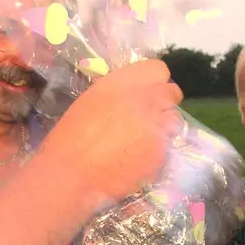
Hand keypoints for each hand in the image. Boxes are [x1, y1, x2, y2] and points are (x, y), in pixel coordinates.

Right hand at [40, 60, 182, 203]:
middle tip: (148, 119)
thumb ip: (119, 94)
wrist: (70, 174)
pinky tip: (136, 161)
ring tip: (142, 142)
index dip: (154, 83)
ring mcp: (156, 126)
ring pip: (174, 121)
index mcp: (122, 82)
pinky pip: (167, 147)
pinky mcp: (161, 152)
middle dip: (163, 104)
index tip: (147, 94)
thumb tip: (134, 98)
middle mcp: (144, 99)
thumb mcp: (92, 101)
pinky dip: (156, 153)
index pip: (158, 70)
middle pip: (172, 93)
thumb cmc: (70, 138)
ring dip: (163, 128)